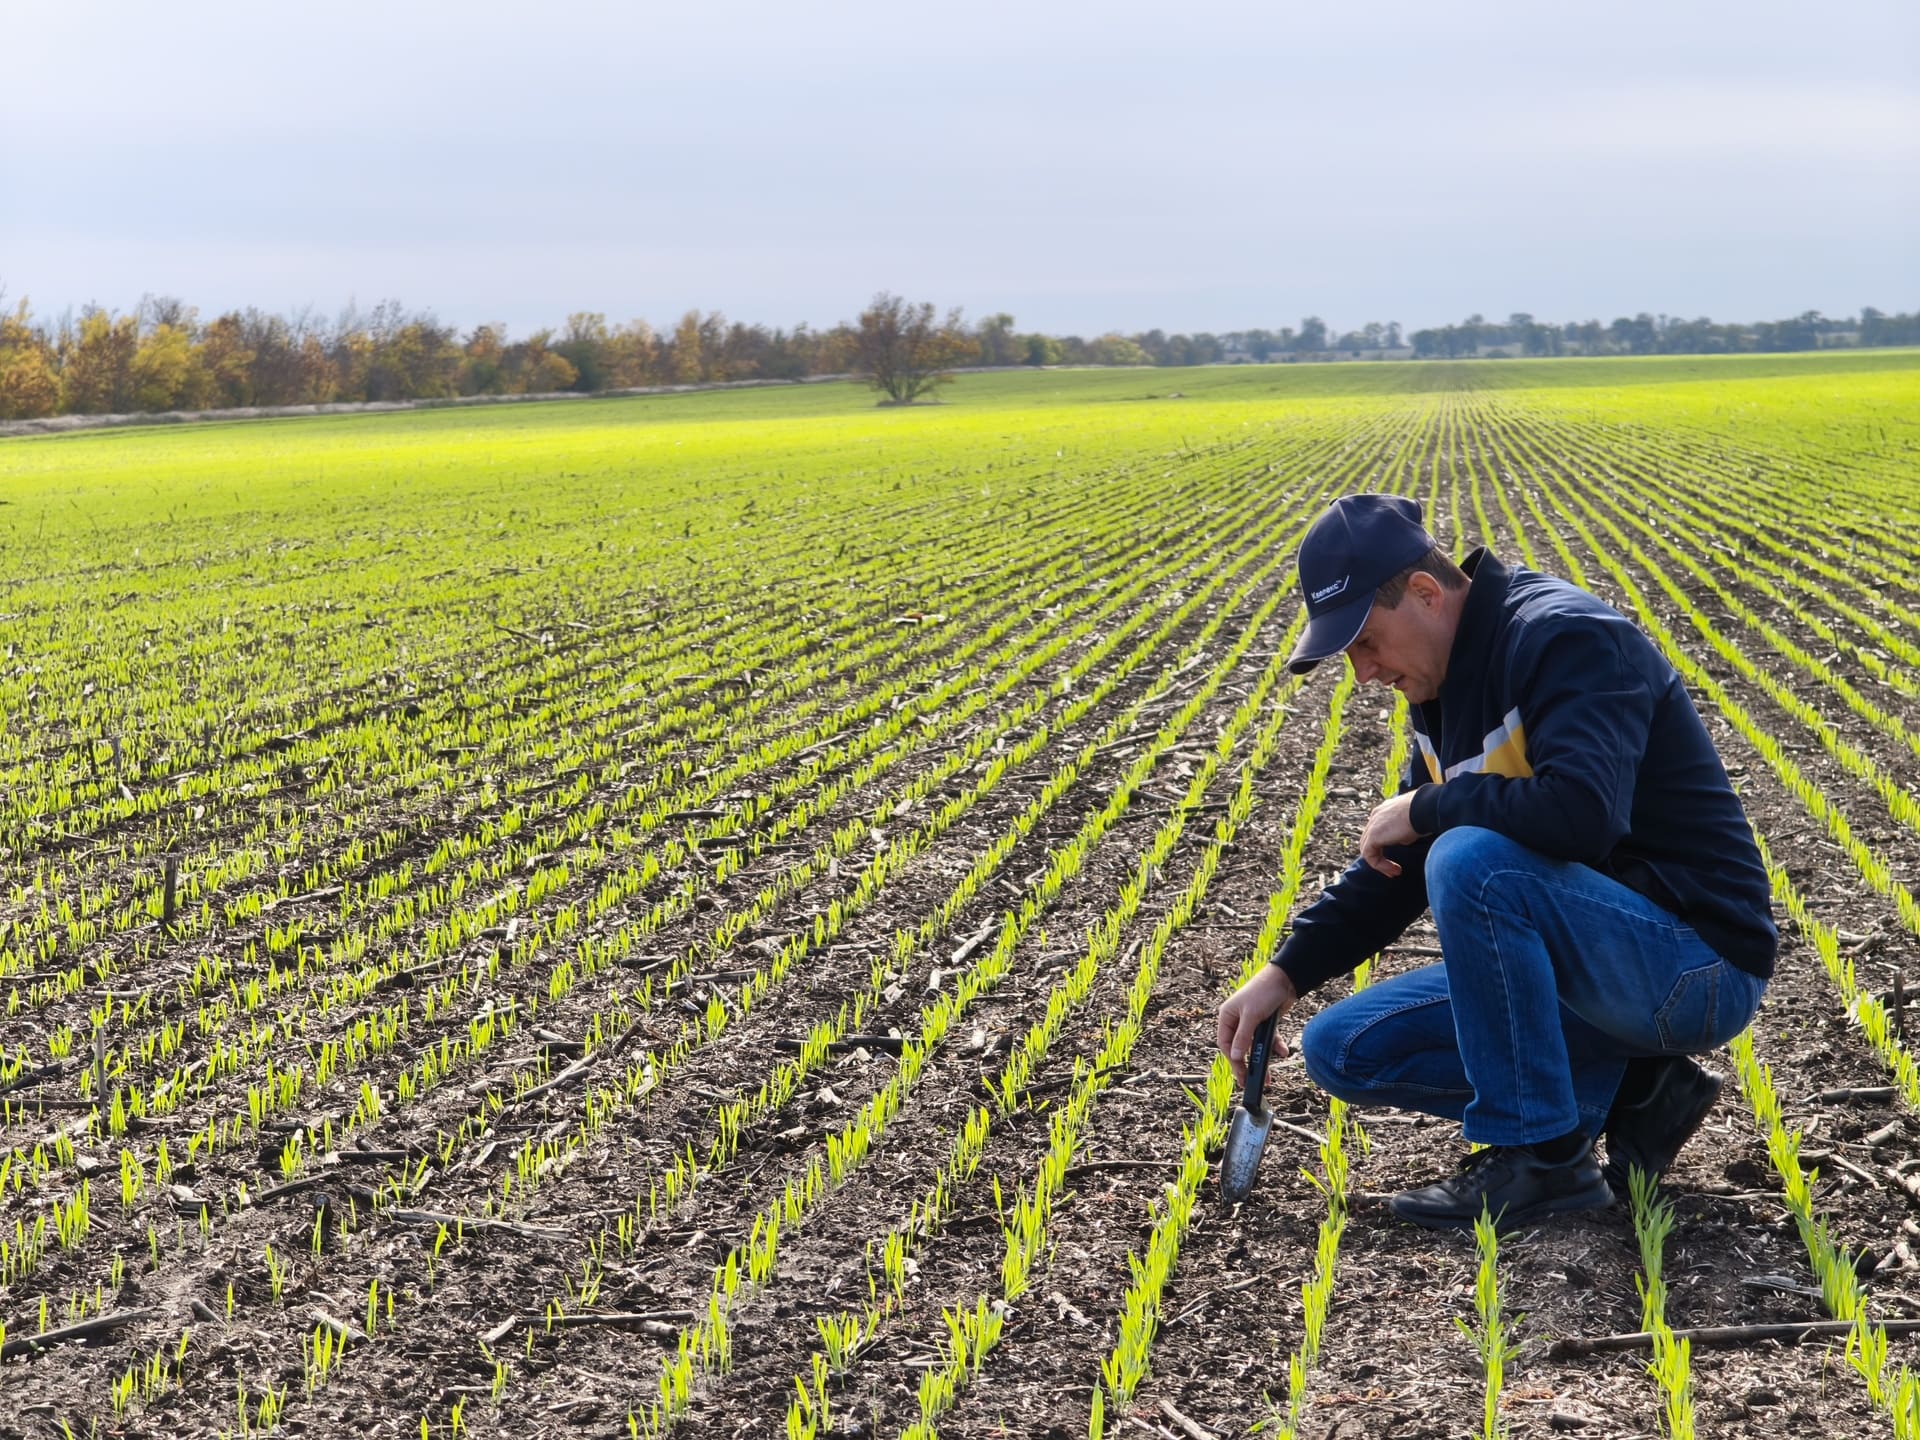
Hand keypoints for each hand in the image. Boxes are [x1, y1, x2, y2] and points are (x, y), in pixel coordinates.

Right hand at [1216, 965, 1297, 1085]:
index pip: (1225, 1043)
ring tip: (1268, 1076)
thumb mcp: (1252, 1015)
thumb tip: (1236, 1056)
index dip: (1233, 1059)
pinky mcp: (1265, 1023)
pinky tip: (1283, 1051)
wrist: (1285, 979)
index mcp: (1227, 1016)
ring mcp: (1252, 1022)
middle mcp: (1237, 1020)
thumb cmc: (1263, 992)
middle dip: (1246, 1064)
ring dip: (1263, 1059)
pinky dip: (1275, 1046)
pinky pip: (1267, 1040)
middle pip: (1239, 1047)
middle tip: (1250, 1081)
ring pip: (1255, 1046)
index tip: (1241, 1073)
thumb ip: (1243, 1037)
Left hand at [1360, 791, 1422, 877]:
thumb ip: (1404, 830)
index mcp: (1384, 811)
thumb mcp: (1413, 822)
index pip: (1377, 831)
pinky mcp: (1373, 835)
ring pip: (1367, 849)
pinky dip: (1379, 865)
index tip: (1396, 855)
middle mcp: (1376, 816)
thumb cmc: (1425, 813)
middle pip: (1369, 841)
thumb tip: (1404, 839)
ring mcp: (1373, 824)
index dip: (1384, 846)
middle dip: (1380, 857)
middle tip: (1393, 868)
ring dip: (1380, 864)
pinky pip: (1369, 854)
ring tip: (1394, 872)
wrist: (1425, 808)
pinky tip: (1394, 869)